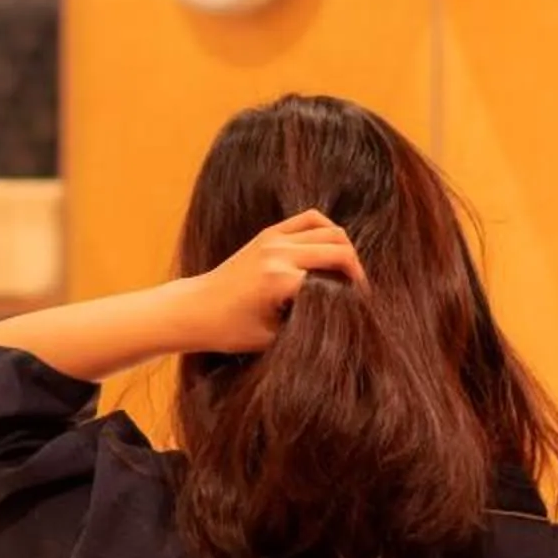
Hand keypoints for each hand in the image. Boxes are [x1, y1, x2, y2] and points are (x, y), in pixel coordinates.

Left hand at [175, 210, 366, 354]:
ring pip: (329, 230)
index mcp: (280, 280)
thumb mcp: (274, 337)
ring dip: (344, 248)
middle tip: (361, 293)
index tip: (361, 313)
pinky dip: (327, 230)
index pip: (335, 282)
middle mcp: (278, 253)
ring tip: (348, 272)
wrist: (196, 308)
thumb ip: (309, 322)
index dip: (354, 298)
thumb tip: (344, 316)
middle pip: (339, 250)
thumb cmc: (231, 330)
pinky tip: (332, 249)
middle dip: (356, 271)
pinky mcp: (269, 233)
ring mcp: (273, 239)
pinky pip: (310, 219)